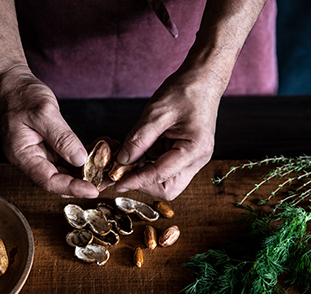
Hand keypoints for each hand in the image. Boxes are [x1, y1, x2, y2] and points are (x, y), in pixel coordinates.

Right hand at [0, 71, 98, 197]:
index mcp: (23, 155)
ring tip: (110, 159)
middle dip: (85, 181)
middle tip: (108, 178)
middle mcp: (31, 159)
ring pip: (67, 169)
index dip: (72, 188)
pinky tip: (101, 147)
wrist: (11, 83)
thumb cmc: (21, 94)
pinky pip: (68, 156)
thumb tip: (79, 159)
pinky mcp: (49, 146)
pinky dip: (85, 154)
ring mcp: (40, 153)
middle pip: (60, 179)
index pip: (49, 181)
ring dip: (88, 167)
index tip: (93, 190)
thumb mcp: (43, 112)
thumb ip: (61, 137)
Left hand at [114, 69, 221, 200]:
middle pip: (168, 188)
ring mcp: (192, 158)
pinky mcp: (185, 154)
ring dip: (145, 173)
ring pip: (165, 180)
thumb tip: (122, 160)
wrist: (203, 79)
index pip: (160, 175)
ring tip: (129, 157)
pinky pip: (164, 167)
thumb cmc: (185, 90)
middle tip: (123, 170)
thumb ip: (138, 138)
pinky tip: (139, 150)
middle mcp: (197, 159)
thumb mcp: (157, 112)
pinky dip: (149, 163)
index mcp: (195, 150)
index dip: (136, 181)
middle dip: (143, 183)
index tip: (116, 183)